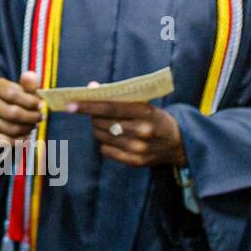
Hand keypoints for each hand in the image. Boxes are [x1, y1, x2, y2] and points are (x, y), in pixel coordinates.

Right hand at [0, 71, 43, 146]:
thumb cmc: (16, 101)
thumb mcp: (24, 91)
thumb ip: (29, 85)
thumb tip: (30, 75)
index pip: (12, 94)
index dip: (29, 102)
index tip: (41, 106)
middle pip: (12, 113)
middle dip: (30, 117)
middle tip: (39, 118)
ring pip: (9, 128)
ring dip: (25, 129)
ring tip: (32, 126)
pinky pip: (2, 141)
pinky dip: (17, 141)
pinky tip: (26, 137)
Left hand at [68, 94, 185, 167]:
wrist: (180, 143)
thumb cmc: (155, 118)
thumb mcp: (143, 103)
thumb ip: (117, 96)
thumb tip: (91, 88)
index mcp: (144, 112)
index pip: (109, 108)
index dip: (87, 106)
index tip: (70, 104)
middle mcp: (142, 131)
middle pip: (103, 123)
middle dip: (93, 117)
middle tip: (95, 115)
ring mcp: (139, 149)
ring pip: (102, 137)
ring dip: (98, 130)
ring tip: (107, 126)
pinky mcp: (136, 162)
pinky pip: (107, 151)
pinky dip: (105, 144)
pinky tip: (113, 139)